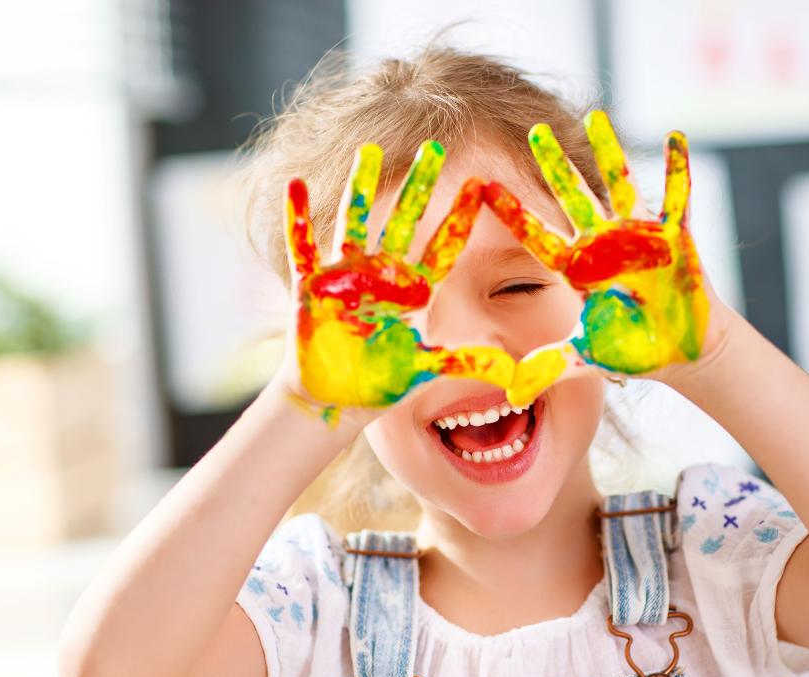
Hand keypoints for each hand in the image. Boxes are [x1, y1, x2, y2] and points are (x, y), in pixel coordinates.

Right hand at [279, 141, 515, 426]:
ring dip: (362, 188)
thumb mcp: (426, 370)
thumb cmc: (380, 382)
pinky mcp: (311, 287)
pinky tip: (295, 184)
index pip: (443, 246)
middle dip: (420, 185)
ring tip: (370, 151)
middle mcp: (382, 274)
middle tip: (435, 146)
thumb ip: (465, 364)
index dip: (460, 218)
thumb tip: (513, 373)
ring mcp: (345, 275)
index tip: (481, 185)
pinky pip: (302, 246)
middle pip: (404, 220)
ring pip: (356, 221)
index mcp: (413, 290)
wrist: (335, 398)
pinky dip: (298, 218)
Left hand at [483, 110, 736, 405]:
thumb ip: (548, 369)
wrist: (681, 349)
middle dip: (554, 166)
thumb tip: (511, 396)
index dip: (513, 214)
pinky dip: (678, 168)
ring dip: (609, 152)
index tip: (483, 189)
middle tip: (533, 131)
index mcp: (577, 269)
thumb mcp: (586, 359)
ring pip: (619, 186)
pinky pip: (678, 196)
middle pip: (572, 198)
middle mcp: (603, 245)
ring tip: (596, 115)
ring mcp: (639, 236)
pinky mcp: (676, 237)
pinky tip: (676, 135)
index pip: (537, 237)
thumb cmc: (632, 349)